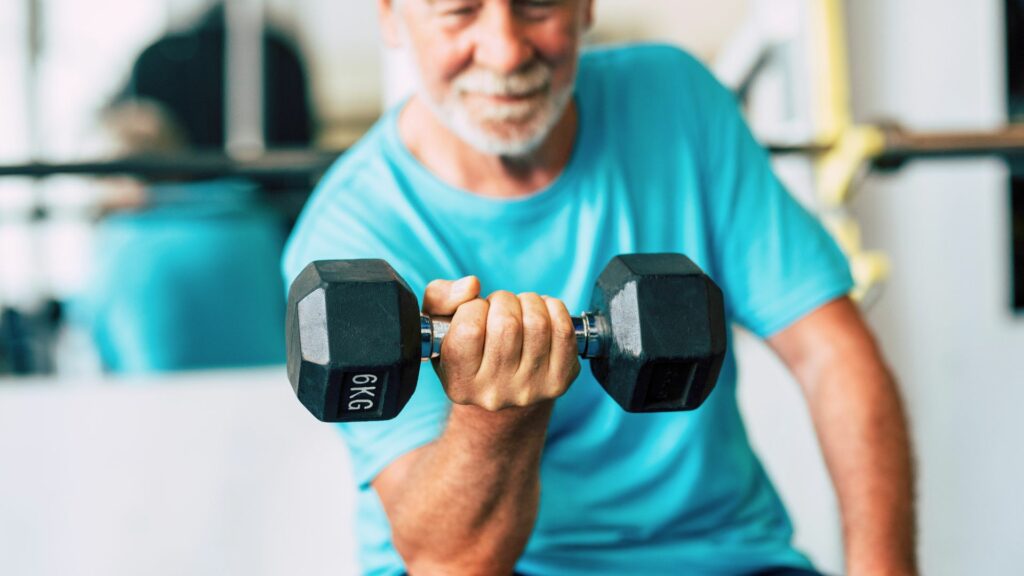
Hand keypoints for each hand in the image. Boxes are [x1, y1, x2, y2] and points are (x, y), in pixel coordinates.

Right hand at [422, 277, 580, 411]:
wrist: (502, 389)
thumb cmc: (468, 348)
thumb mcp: (439, 325)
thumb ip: (440, 297)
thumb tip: (471, 285)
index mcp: (460, 383)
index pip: (469, 329)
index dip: (473, 308)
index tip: (475, 313)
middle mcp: (494, 393)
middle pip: (506, 323)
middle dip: (503, 301)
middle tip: (499, 308)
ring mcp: (530, 389)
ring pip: (537, 322)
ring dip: (528, 302)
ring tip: (520, 310)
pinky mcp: (558, 381)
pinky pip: (564, 330)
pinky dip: (554, 309)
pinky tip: (543, 314)